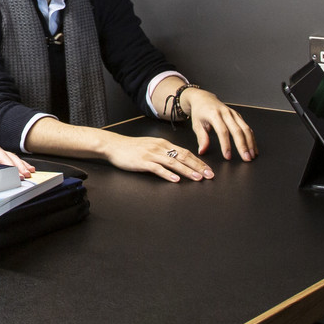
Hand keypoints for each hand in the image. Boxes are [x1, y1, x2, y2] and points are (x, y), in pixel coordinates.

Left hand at [0, 127, 34, 179]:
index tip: (2, 172)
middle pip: (3, 157)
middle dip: (12, 167)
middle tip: (20, 176)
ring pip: (11, 157)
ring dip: (20, 166)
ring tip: (27, 174)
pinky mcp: (1, 153)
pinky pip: (13, 157)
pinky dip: (22, 163)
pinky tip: (29, 169)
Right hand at [98, 132, 213, 181]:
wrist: (114, 145)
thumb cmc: (131, 148)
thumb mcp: (151, 146)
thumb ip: (164, 152)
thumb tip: (178, 161)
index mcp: (163, 144)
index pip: (185, 152)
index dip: (198, 161)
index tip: (208, 169)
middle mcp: (160, 148)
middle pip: (183, 157)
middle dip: (198, 166)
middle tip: (209, 175)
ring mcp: (151, 154)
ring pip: (173, 163)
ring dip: (187, 171)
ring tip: (197, 178)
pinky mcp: (143, 162)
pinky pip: (158, 168)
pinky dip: (168, 174)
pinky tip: (175, 179)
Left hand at [181, 88, 255, 160]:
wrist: (204, 99)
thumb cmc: (199, 112)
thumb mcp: (196, 124)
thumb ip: (201, 138)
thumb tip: (202, 151)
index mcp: (214, 114)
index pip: (222, 131)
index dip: (226, 145)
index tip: (227, 156)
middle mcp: (226, 113)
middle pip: (238, 130)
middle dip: (243, 146)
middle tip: (246, 158)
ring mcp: (234, 114)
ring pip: (245, 129)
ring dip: (250, 143)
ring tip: (252, 156)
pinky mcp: (238, 116)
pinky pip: (247, 128)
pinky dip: (251, 139)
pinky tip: (253, 148)